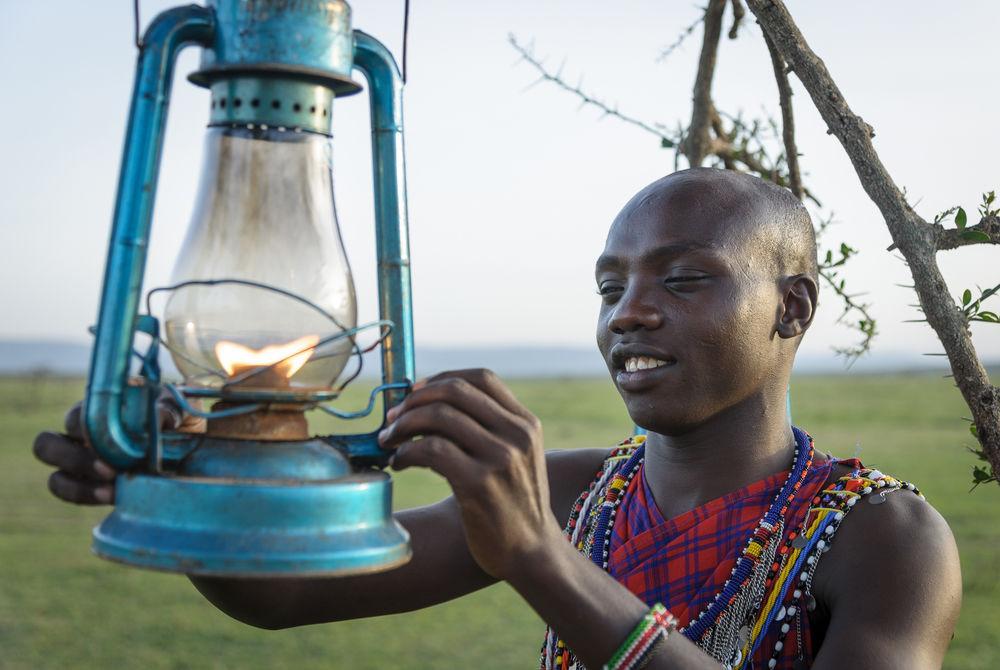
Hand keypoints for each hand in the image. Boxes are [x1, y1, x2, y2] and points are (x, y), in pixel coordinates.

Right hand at [32, 399, 182, 504]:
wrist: (184, 446)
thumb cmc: (174, 419)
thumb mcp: (175, 410)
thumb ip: (164, 410)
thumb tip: (158, 417)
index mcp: (94, 411)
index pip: (73, 417)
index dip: (83, 430)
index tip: (108, 442)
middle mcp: (78, 437)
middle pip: (45, 445)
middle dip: (73, 459)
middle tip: (108, 469)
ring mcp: (79, 464)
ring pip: (54, 477)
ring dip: (78, 486)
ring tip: (111, 490)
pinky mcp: (88, 486)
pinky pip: (71, 495)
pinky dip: (87, 497)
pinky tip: (113, 496)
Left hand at [377, 369, 562, 580]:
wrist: (531, 552)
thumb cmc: (513, 505)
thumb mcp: (517, 458)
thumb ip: (490, 430)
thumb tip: (429, 404)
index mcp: (526, 424)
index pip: (482, 378)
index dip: (442, 378)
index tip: (415, 391)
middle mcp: (516, 435)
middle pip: (455, 392)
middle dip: (415, 400)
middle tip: (392, 417)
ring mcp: (500, 459)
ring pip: (439, 417)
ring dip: (403, 425)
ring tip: (389, 441)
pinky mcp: (480, 484)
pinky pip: (431, 450)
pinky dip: (406, 452)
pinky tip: (399, 463)